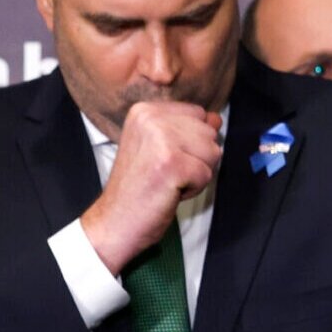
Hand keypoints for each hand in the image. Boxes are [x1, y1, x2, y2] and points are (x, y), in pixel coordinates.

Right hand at [79, 99, 222, 272]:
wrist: (115, 220)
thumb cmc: (139, 188)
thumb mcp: (161, 148)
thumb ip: (189, 129)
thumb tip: (216, 118)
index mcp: (145, 111)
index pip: (199, 113)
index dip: (192, 141)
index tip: (165, 158)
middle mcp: (151, 118)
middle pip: (209, 133)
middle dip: (197, 158)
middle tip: (166, 173)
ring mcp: (161, 139)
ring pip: (212, 152)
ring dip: (197, 174)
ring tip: (168, 181)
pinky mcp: (171, 163)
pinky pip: (206, 174)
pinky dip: (194, 189)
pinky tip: (169, 191)